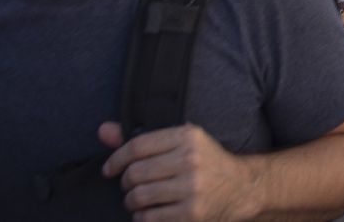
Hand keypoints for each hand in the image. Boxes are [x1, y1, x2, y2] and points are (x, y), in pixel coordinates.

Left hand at [100, 121, 252, 221]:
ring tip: (137, 201)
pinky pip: (149, 217)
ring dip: (131, 202)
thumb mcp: (181, 142)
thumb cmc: (204, 163)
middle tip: (130, 187)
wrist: (241, 188)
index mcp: (188, 136)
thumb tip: (102, 131)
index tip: (109, 170)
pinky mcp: (192, 213)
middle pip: (135, 173)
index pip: (137, 146)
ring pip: (139, 196)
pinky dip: (142, 217)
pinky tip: (148, 213)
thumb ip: (142, 139)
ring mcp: (192, 188)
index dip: (116, 159)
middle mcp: (190, 160)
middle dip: (126, 183)